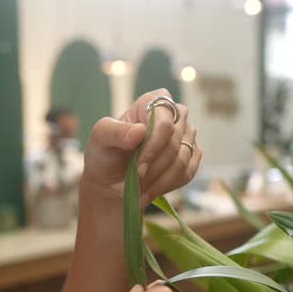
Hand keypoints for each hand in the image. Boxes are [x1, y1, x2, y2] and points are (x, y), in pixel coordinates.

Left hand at [80, 89, 202, 205]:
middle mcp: (174, 115)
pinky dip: (166, 185)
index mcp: (152, 102)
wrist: (111, 180)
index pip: (164, 124)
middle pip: (174, 143)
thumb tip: (140, 130)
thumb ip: (115, 132)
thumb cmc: (105, 155)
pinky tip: (150, 189)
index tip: (138, 167)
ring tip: (139, 187)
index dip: (153, 148)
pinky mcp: (192, 155)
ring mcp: (186, 135)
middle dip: (153, 167)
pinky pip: (187, 173)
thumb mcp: (100, 140)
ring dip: (158, 180)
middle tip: (135, 181)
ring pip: (182, 161)